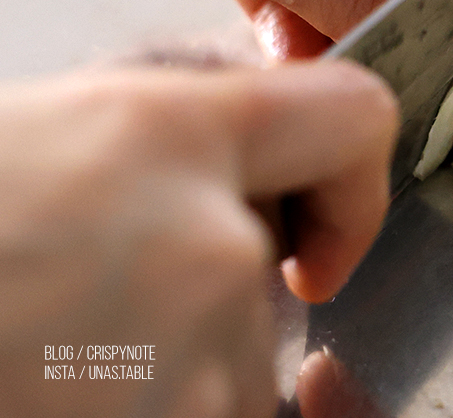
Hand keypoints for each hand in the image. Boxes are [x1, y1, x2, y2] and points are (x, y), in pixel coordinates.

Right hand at [0, 60, 397, 416]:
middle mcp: (207, 249)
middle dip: (216, 274)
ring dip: (176, 352)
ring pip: (239, 354)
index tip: (311, 226)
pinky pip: (213, 412)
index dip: (349, 174)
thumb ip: (169, 132)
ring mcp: (203, 369)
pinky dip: (162, 403)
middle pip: (275, 261)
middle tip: (103, 282)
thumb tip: (258, 152)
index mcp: (162, 137)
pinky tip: (71, 382)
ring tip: (61, 339)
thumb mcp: (44, 137)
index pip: (355, 116)